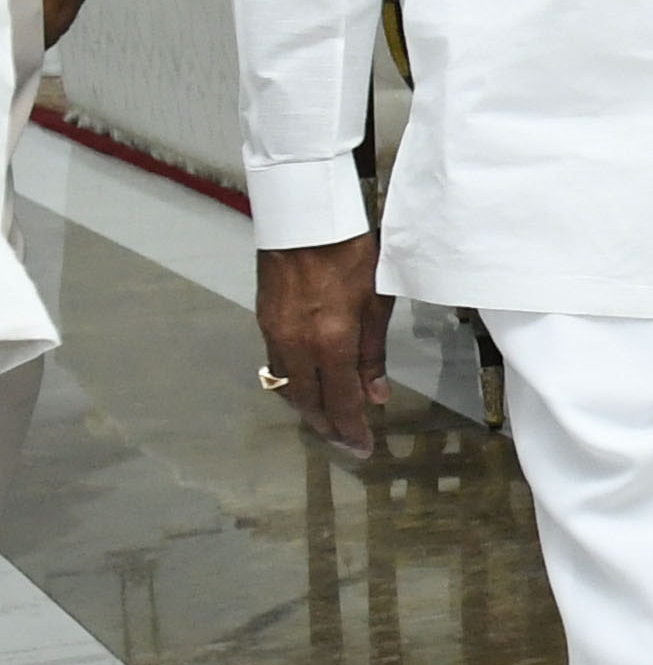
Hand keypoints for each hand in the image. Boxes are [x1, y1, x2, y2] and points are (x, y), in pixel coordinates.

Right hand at [256, 233, 390, 457]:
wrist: (306, 216)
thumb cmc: (350, 252)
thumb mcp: (376, 302)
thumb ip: (373, 353)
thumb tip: (375, 395)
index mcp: (331, 341)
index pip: (339, 402)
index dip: (351, 430)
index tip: (362, 448)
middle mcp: (297, 345)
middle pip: (308, 404)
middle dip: (328, 427)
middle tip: (346, 441)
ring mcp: (275, 334)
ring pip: (288, 389)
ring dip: (309, 409)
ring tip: (330, 418)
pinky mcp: (264, 322)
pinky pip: (277, 367)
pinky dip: (295, 385)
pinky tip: (310, 385)